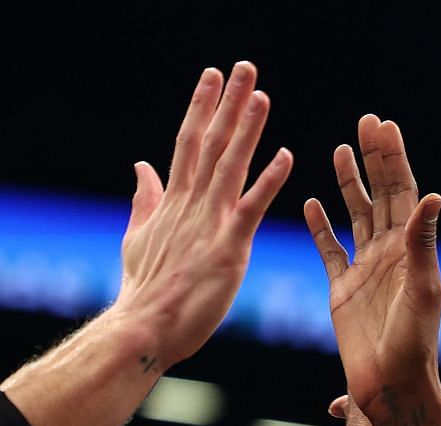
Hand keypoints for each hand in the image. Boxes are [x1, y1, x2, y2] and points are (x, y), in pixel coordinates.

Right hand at [110, 62, 293, 367]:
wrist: (145, 327)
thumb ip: (144, 200)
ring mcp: (210, 223)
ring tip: (262, 94)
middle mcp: (191, 204)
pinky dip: (269, 180)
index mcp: (174, 201)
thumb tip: (141, 167)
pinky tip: (287, 155)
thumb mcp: (139, 237)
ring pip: (231, 165)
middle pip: (211, 143)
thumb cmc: (145, 291)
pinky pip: (253, 207)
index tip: (212, 78)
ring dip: (247, 129)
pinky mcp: (229, 248)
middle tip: (244, 68)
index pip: (189, 143)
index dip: (202, 108)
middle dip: (227, 104)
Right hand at [304, 116, 440, 423]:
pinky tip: (312, 203)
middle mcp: (390, 256)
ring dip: (348, 184)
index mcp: (412, 252)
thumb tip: (432, 195)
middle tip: (365, 121)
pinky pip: (330, 250)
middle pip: (381, 196)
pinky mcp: (342, 290)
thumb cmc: (415, 343)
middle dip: (374, 159)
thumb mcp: (423, 289)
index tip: (384, 125)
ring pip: (355, 216)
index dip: (394, 159)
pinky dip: (321, 227)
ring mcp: (366, 271)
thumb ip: (422, 242)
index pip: (404, 194)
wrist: (393, 384)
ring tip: (341, 150)